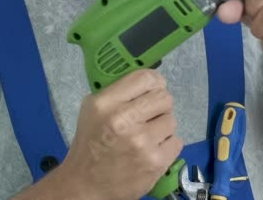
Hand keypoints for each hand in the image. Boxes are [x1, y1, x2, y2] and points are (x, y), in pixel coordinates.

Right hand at [60, 69, 182, 199]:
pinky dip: (167, 146)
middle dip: (159, 106)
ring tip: (147, 137)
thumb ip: (118, 92)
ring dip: (162, 127)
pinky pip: (176, 141)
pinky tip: (151, 150)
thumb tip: (149, 81)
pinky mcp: (155, 162)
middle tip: (150, 116)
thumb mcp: (92, 110)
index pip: (146, 78)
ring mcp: (142, 142)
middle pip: (164, 97)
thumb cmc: (91, 144)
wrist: (86, 185)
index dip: (155, 82)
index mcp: (106, 104)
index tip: (154, 89)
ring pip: (171, 120)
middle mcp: (124, 120)